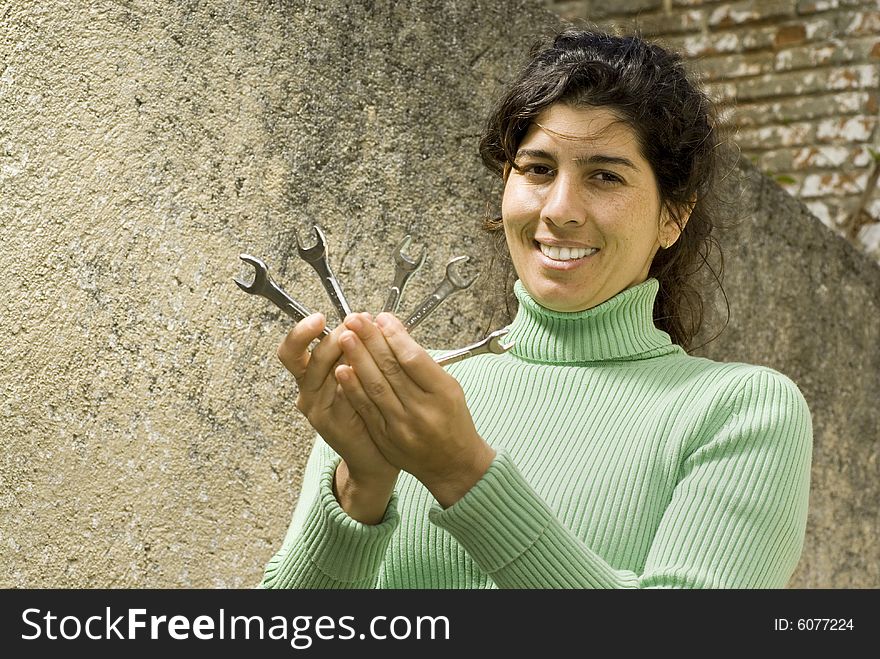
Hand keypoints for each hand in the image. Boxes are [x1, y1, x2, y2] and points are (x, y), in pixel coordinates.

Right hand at [277, 312, 398, 522]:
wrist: (374, 454)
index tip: (320, 316)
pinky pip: (336, 395)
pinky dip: (348, 378)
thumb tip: (368, 319)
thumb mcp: (360, 373)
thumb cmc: (368, 408)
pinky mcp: (329, 423)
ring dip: (340, 352)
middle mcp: (308, 389)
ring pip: (319, 372)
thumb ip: (357, 350)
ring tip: (359, 341)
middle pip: (303, 357)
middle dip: (329, 337)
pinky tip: (360, 368)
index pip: (293, 347)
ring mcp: (315, 407)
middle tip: (352, 326)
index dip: (302, 331)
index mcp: (311, 373)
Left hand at [334, 313, 495, 507]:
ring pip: (376, 387)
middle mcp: (422, 411)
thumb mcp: (449, 388)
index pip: (414, 359)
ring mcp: (402, 427)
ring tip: (344, 337)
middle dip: (370, 341)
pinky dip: (353, 389)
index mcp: (443, 393)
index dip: (394, 336)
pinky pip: (366, 409)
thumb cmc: (452, 420)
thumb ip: (423, 363)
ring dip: (357, 359)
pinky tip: (342, 371)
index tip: (381, 318)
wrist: (452, 465)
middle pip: (392, 369)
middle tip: (355, 319)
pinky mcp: (385, 438)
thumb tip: (393, 333)